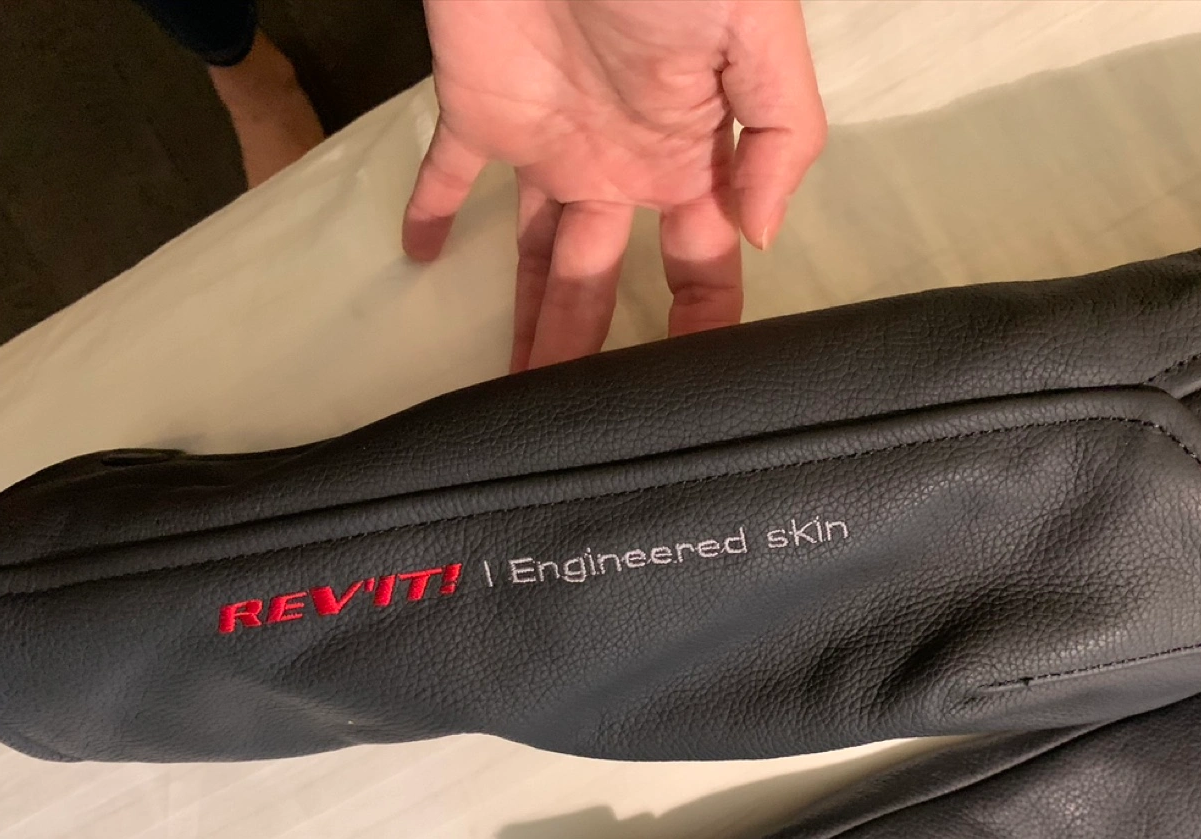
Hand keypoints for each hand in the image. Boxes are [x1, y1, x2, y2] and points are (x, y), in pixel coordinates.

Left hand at [402, 0, 825, 369]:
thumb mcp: (760, 38)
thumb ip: (780, 139)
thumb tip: (760, 239)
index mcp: (691, 160)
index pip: (705, 270)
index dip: (701, 333)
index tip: (687, 407)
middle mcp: (622, 169)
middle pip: (608, 282)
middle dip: (597, 357)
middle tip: (577, 437)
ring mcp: (551, 143)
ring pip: (536, 254)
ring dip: (524, 321)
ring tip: (509, 403)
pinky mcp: (479, 109)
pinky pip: (448, 173)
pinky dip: (430, 213)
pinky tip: (420, 263)